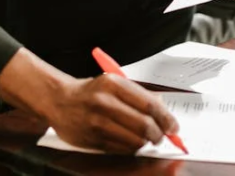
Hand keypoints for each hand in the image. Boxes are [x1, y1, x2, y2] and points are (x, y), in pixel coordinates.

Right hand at [48, 74, 178, 153]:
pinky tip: (129, 141)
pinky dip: (131, 148)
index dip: (166, 118)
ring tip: (145, 138)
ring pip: (134, 140)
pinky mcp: (93, 139)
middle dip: (159, 134)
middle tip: (162, 136)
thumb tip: (164, 108)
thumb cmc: (91, 92)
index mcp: (113, 84)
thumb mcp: (114, 84)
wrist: (59, 101)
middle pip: (144, 125)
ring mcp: (97, 122)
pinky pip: (122, 149)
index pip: (149, 104)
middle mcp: (105, 102)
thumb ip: (138, 94)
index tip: (174, 126)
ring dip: (145, 142)